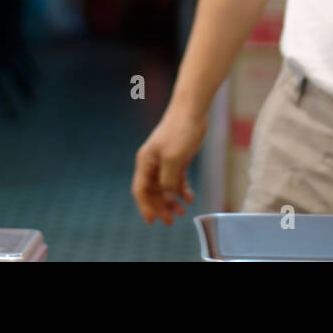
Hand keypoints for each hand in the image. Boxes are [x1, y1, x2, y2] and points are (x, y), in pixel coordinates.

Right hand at [132, 105, 204, 224]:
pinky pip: (177, 180)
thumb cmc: (179, 132)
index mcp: (145, 162)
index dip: (145, 207)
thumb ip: (169, 181)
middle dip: (161, 207)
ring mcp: (165, 161)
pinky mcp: (177, 159)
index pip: (140, 190)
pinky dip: (182, 190)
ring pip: (165, 187)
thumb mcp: (173, 159)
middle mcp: (152, 164)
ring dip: (172, 201)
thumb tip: (167, 198)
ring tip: (182, 212)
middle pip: (153, 192)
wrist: (191, 111)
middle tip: (171, 221)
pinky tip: (190, 197)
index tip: (152, 222)